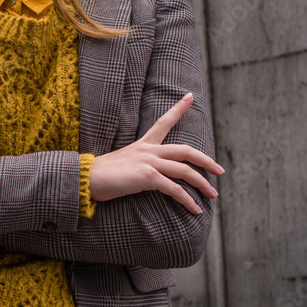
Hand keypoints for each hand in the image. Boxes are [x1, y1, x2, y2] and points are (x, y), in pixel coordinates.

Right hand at [88, 93, 223, 213]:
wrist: (86, 178)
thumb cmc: (101, 175)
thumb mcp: (122, 163)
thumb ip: (137, 165)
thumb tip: (147, 175)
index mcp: (143, 145)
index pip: (163, 122)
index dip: (178, 109)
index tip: (190, 97)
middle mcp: (148, 150)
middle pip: (185, 151)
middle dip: (205, 160)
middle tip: (219, 170)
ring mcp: (148, 162)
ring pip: (184, 170)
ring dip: (202, 183)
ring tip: (212, 195)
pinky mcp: (147, 177)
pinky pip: (174, 189)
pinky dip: (187, 200)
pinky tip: (195, 209)